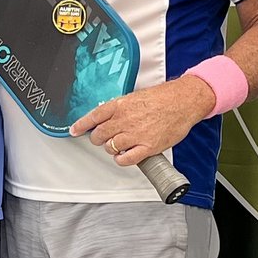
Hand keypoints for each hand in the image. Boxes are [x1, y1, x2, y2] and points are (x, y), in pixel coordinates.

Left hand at [71, 75, 211, 169]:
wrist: (183, 101)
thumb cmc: (163, 98)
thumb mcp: (136, 97)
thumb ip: (120, 108)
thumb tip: (107, 116)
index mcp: (120, 105)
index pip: (93, 116)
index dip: (81, 125)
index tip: (74, 131)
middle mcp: (124, 120)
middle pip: (99, 135)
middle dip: (98, 138)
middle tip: (104, 138)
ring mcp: (135, 134)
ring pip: (110, 148)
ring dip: (111, 148)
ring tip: (119, 145)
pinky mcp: (147, 147)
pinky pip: (125, 159)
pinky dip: (121, 159)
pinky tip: (125, 155)